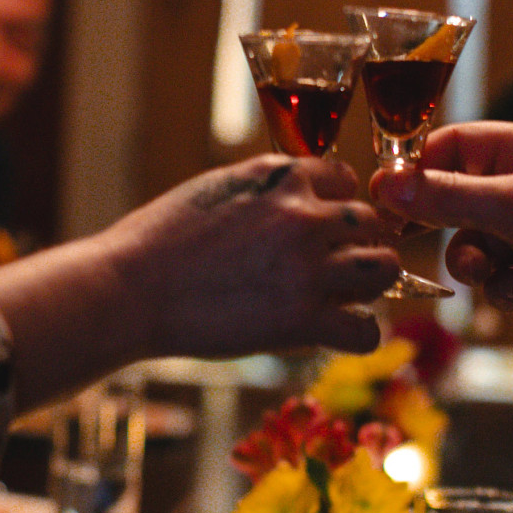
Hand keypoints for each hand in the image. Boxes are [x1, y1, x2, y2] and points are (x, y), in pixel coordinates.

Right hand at [99, 153, 403, 359]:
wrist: (128, 290)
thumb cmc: (156, 242)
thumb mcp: (214, 189)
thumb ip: (262, 190)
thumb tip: (291, 199)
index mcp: (278, 177)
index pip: (344, 178)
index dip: (336, 205)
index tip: (320, 229)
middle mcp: (301, 214)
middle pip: (372, 222)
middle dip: (358, 244)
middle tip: (335, 269)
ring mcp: (306, 266)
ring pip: (384, 269)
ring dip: (368, 285)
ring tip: (341, 299)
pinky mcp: (301, 318)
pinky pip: (366, 329)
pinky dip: (357, 335)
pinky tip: (333, 335)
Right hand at [369, 122, 512, 371]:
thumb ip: (449, 197)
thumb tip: (386, 185)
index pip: (455, 144)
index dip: (418, 169)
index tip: (385, 197)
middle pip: (456, 195)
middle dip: (442, 222)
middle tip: (402, 237)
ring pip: (470, 241)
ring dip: (473, 261)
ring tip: (491, 272)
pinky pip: (495, 275)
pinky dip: (503, 286)